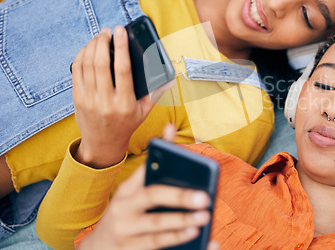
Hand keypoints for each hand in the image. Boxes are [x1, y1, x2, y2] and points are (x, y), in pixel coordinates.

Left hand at [71, 27, 159, 167]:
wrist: (103, 144)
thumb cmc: (126, 124)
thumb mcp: (144, 111)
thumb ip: (157, 92)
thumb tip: (171, 78)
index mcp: (125, 103)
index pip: (123, 70)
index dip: (121, 48)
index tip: (121, 32)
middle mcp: (105, 101)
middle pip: (101, 64)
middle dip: (103, 42)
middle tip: (108, 31)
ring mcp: (89, 99)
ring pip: (87, 65)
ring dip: (92, 46)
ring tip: (99, 37)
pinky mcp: (77, 98)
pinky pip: (76, 71)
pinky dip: (81, 56)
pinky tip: (88, 49)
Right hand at [76, 126, 218, 249]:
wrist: (99, 248)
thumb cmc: (128, 213)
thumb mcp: (134, 192)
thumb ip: (154, 166)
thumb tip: (171, 127)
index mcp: (127, 189)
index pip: (145, 166)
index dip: (162, 153)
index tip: (181, 149)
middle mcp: (123, 207)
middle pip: (152, 196)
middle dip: (179, 195)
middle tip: (204, 197)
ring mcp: (125, 230)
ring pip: (155, 226)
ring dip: (181, 221)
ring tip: (204, 218)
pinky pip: (157, 245)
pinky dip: (178, 240)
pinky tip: (196, 237)